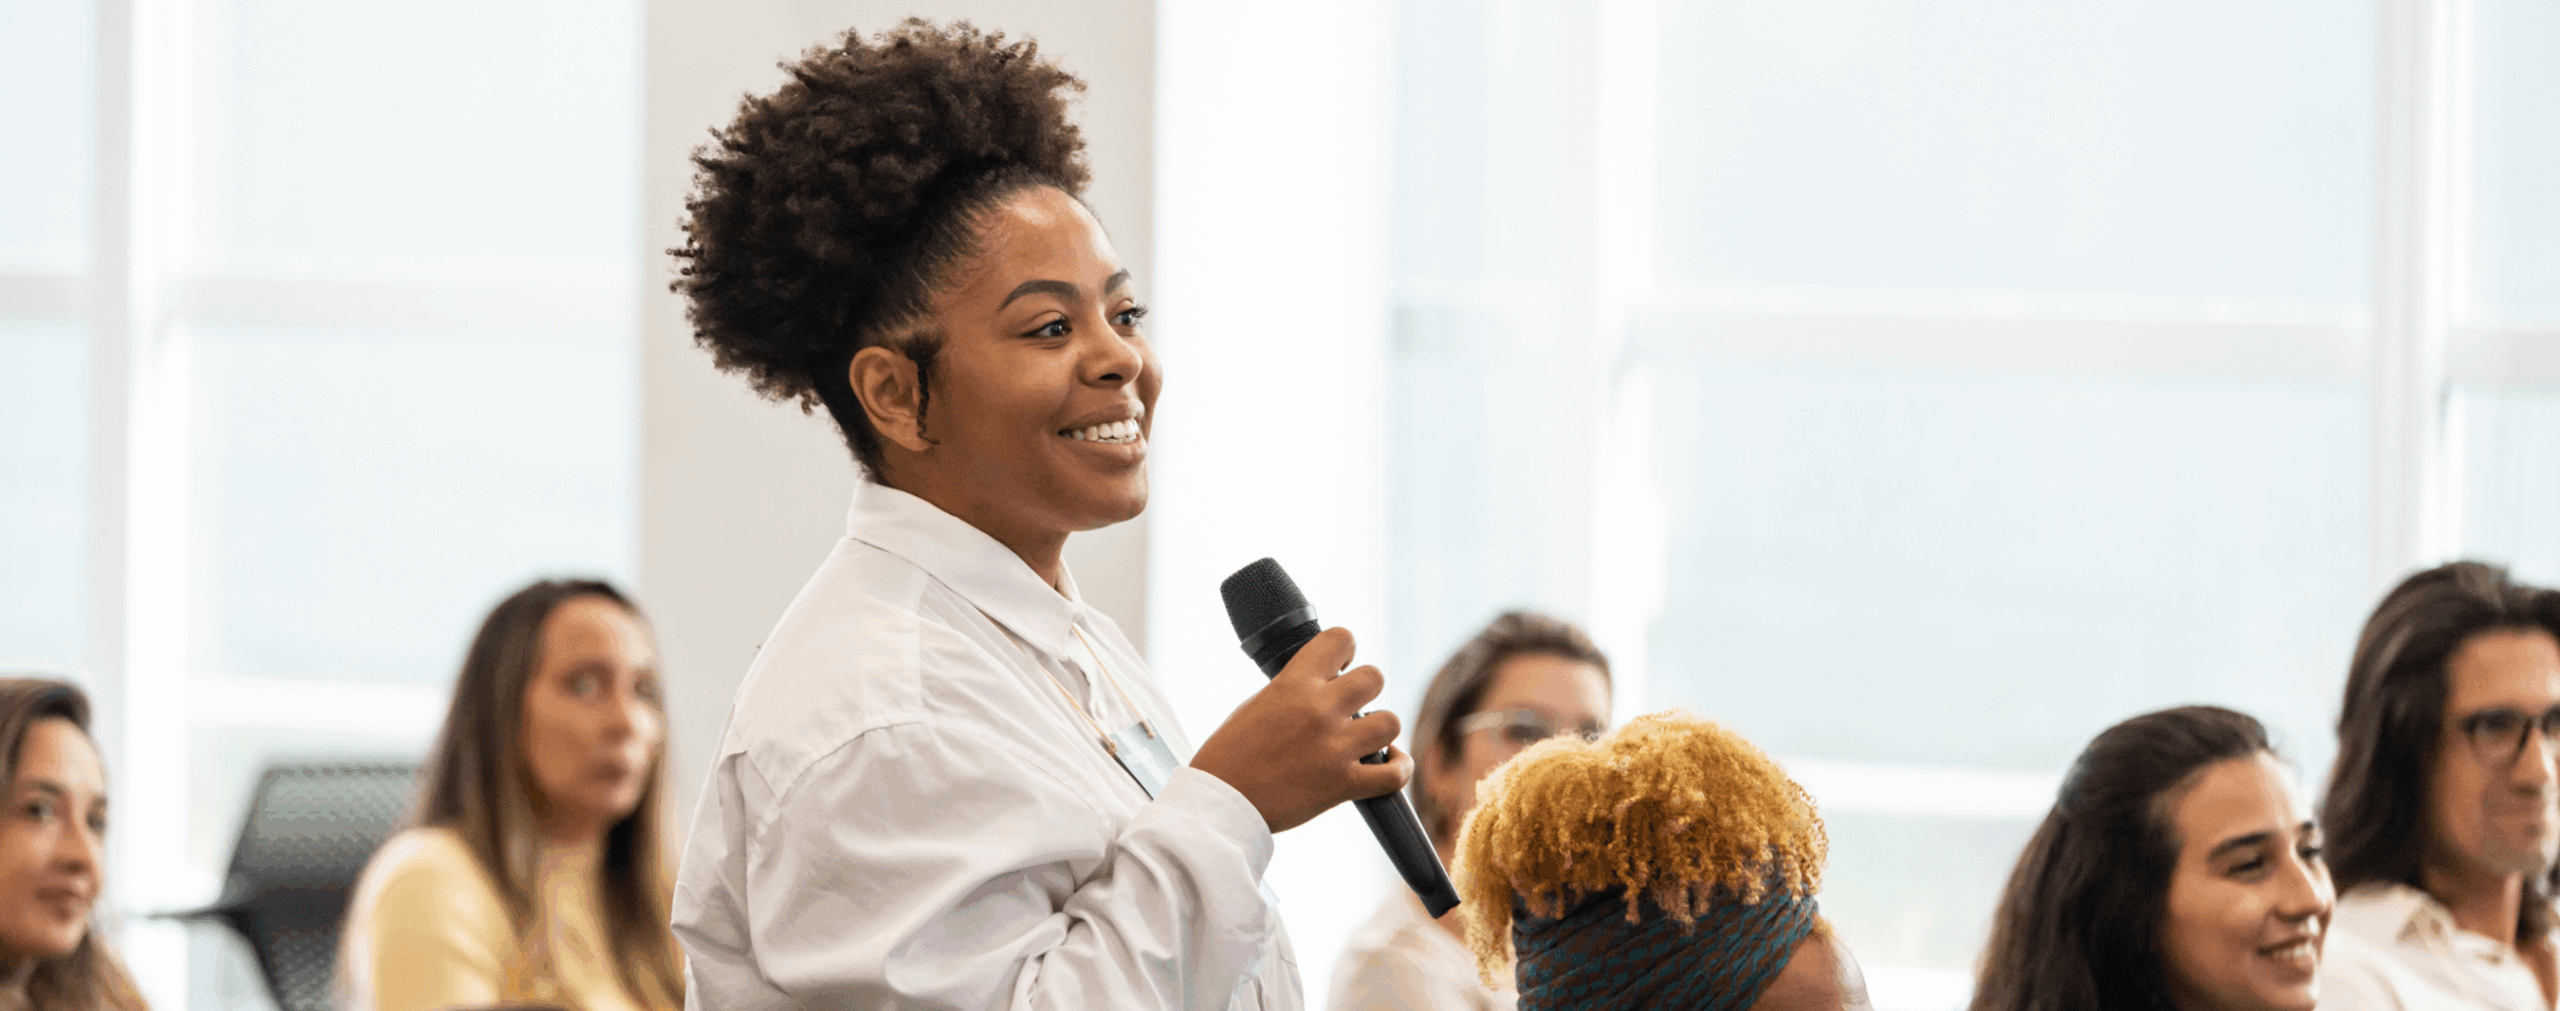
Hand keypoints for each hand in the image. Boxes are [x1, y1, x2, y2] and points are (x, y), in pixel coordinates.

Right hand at [1190, 626, 1410, 832]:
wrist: (1220, 803)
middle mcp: (1319, 709)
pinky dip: (1399, 769)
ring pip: (1391, 722)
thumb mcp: (1258, 704)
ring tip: (1364, 740)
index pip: (1340, 638)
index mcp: (1293, 682)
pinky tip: (1391, 764)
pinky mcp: (1343, 784)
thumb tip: (1321, 685)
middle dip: (1365, 691)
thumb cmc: (1230, 755)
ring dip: (1380, 730)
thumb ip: (1293, 690)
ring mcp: (1334, 747)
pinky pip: (1395, 774)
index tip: (1341, 666)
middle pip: (1374, 677)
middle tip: (1351, 708)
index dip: (1346, 651)